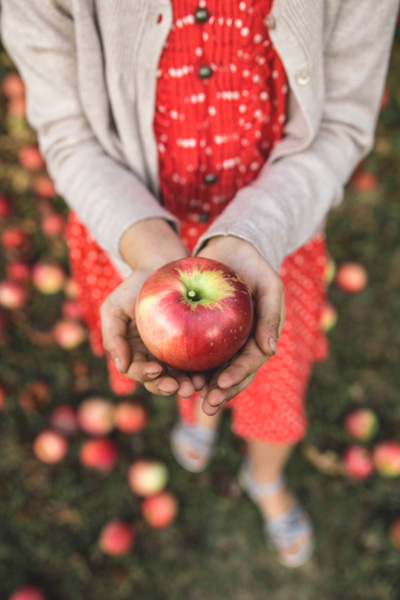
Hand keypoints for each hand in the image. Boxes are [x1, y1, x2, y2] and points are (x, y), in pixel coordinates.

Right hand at [100, 219, 205, 396]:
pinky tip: (209, 373)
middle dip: (168, 386)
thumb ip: (112, 337)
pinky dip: (202, 370)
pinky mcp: (193, 345)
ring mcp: (174, 353)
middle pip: (159, 380)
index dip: (145, 375)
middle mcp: (153, 357)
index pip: (138, 371)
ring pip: (180, 375)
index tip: (156, 369)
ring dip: (186, 384)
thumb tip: (122, 366)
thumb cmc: (134, 287)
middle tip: (181, 388)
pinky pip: (197, 361)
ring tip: (197, 385)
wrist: (160, 266)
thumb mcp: (114, 308)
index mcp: (134, 353)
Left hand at [196, 235, 285, 414]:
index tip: (221, 385)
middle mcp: (242, 344)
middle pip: (232, 374)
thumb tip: (270, 350)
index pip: (251, 362)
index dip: (238, 376)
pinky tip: (174, 374)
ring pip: (213, 369)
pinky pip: (195, 352)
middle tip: (206, 405)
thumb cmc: (253, 265)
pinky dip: (187, 365)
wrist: (229, 249)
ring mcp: (223, 340)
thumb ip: (272, 315)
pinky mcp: (203, 332)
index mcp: (261, 337)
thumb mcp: (269, 284)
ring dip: (204, 386)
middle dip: (221, 392)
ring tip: (188, 396)